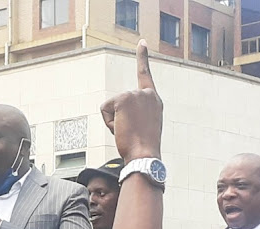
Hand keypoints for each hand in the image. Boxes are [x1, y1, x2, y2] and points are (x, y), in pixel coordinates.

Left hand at [100, 40, 162, 161]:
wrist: (145, 155)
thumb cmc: (144, 148)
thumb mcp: (145, 127)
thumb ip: (138, 115)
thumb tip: (124, 122)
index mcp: (154, 100)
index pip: (146, 75)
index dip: (142, 57)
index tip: (141, 42)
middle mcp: (146, 94)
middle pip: (119, 101)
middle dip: (119, 117)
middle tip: (132, 132)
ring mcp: (135, 94)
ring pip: (111, 107)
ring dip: (115, 122)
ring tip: (128, 132)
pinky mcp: (123, 99)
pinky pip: (105, 111)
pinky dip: (109, 123)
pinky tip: (122, 129)